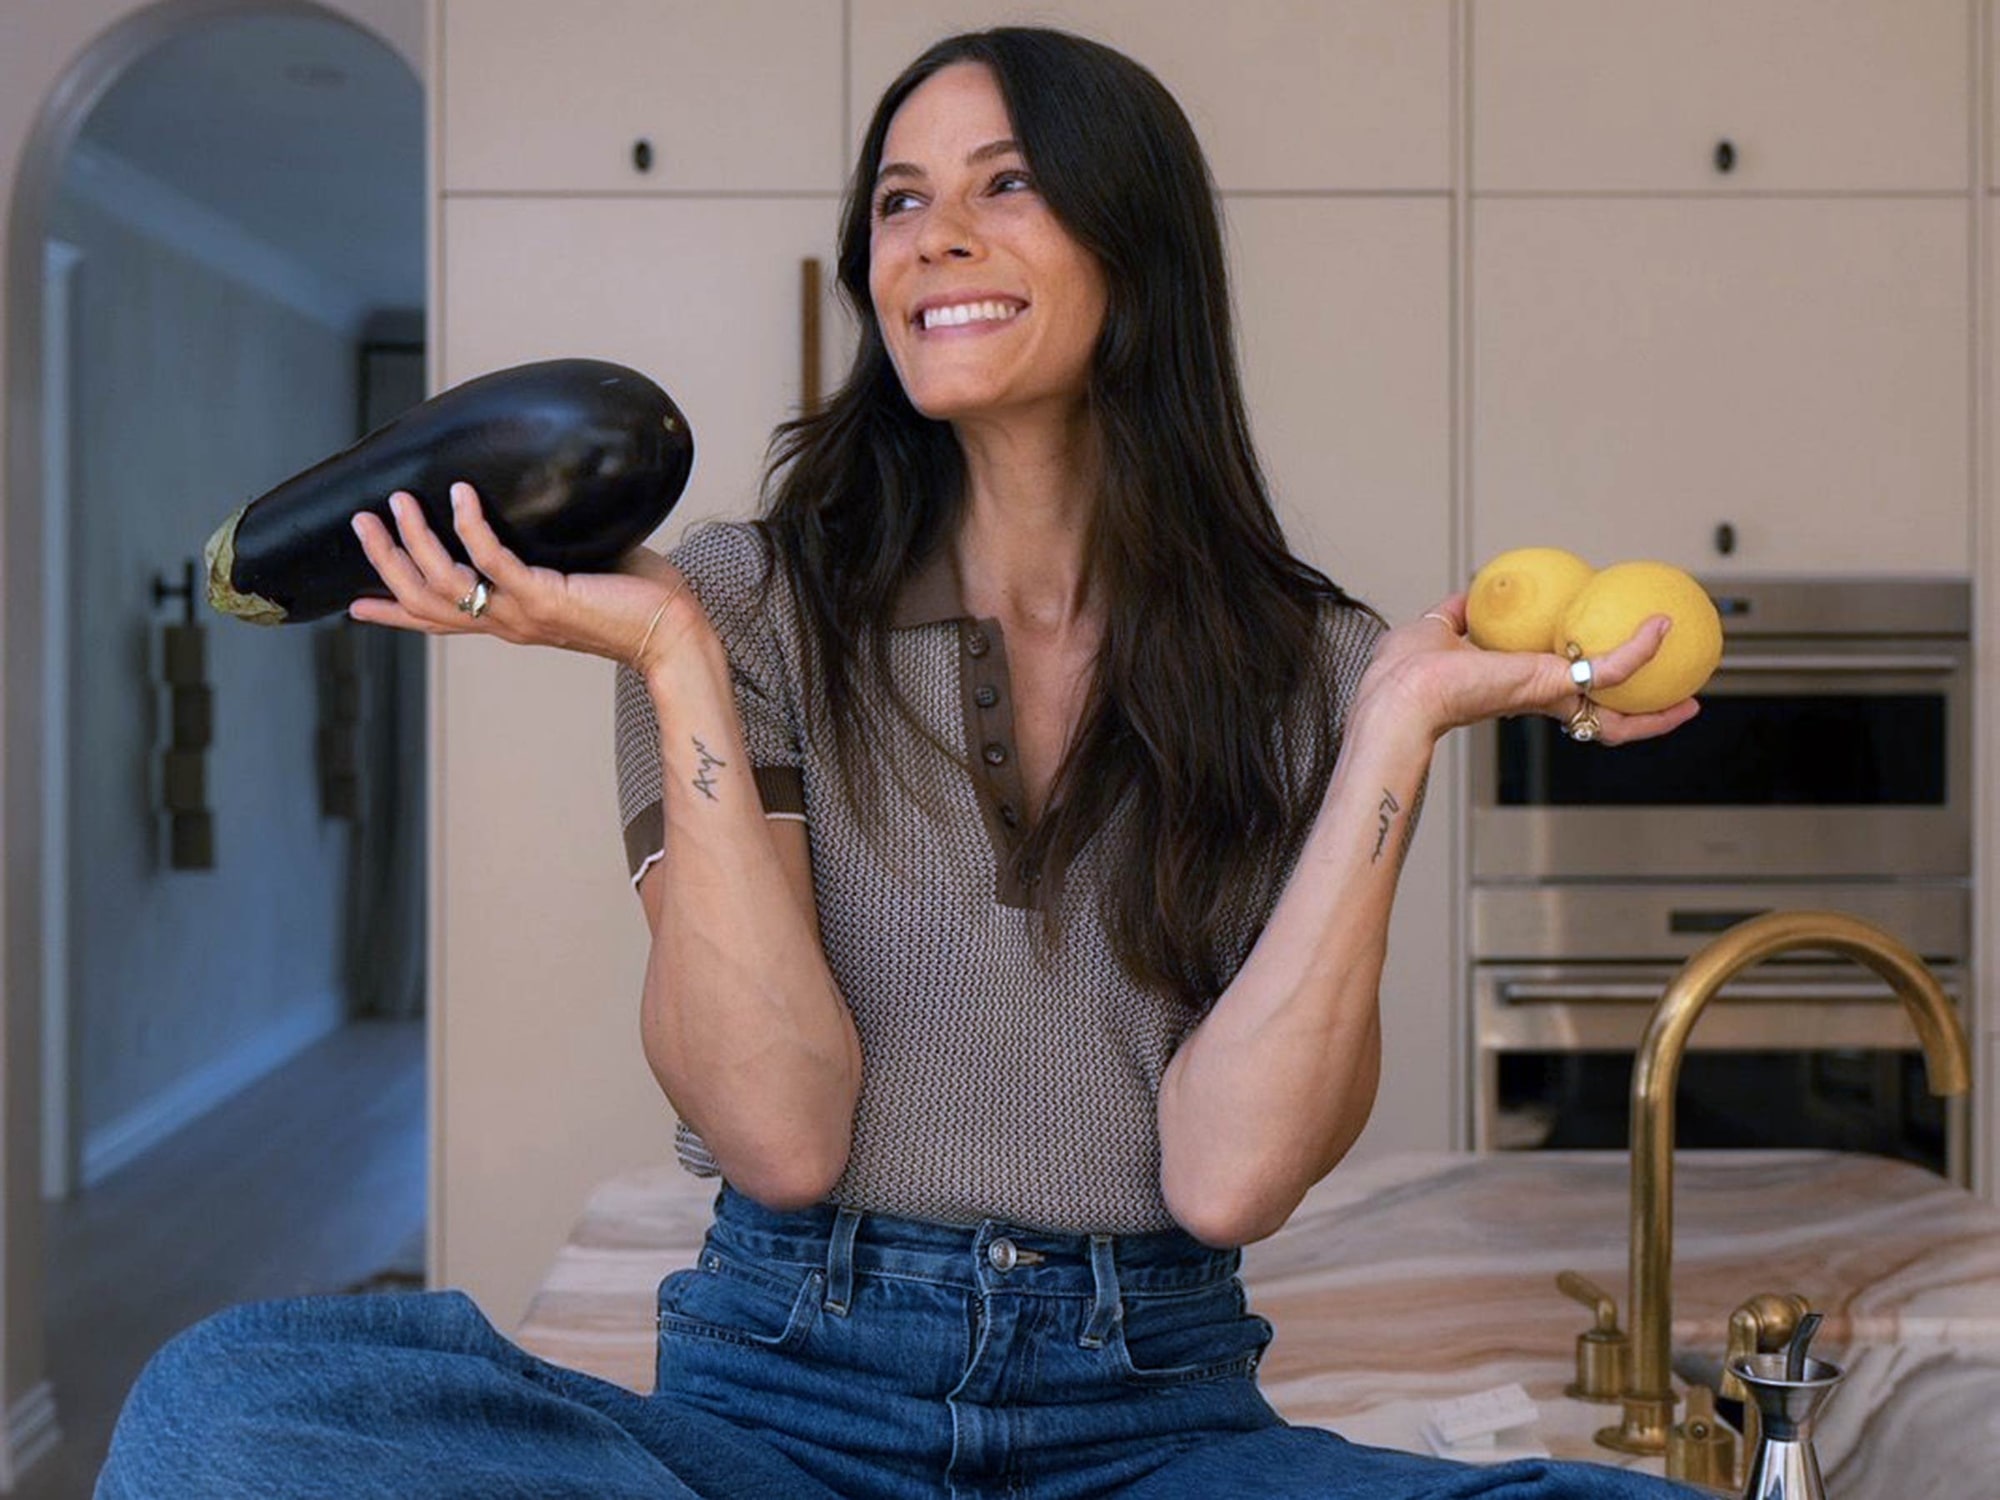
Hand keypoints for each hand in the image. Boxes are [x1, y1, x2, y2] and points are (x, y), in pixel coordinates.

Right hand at [347, 481, 698, 670]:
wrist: (673, 632)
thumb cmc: (636, 600)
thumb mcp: (575, 576)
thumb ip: (545, 553)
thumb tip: (538, 508)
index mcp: (509, 620)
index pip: (438, 621)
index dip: (393, 612)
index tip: (353, 605)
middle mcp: (506, 621)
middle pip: (423, 600)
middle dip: (387, 561)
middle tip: (362, 521)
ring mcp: (522, 613)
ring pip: (444, 583)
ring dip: (415, 540)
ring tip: (396, 501)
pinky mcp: (545, 598)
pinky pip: (492, 560)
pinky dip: (470, 525)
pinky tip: (461, 494)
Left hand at [1358, 593, 1700, 746]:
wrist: (1403, 692)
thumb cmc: (1407, 672)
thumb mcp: (1438, 629)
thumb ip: (1460, 613)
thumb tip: (1472, 595)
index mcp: (1513, 687)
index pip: (1562, 693)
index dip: (1589, 687)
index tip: (1611, 673)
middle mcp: (1537, 697)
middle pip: (1600, 717)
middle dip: (1640, 716)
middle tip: (1673, 701)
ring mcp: (1549, 696)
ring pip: (1618, 715)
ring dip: (1659, 709)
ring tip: (1691, 695)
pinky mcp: (1556, 685)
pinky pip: (1613, 667)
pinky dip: (1641, 648)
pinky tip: (1661, 626)